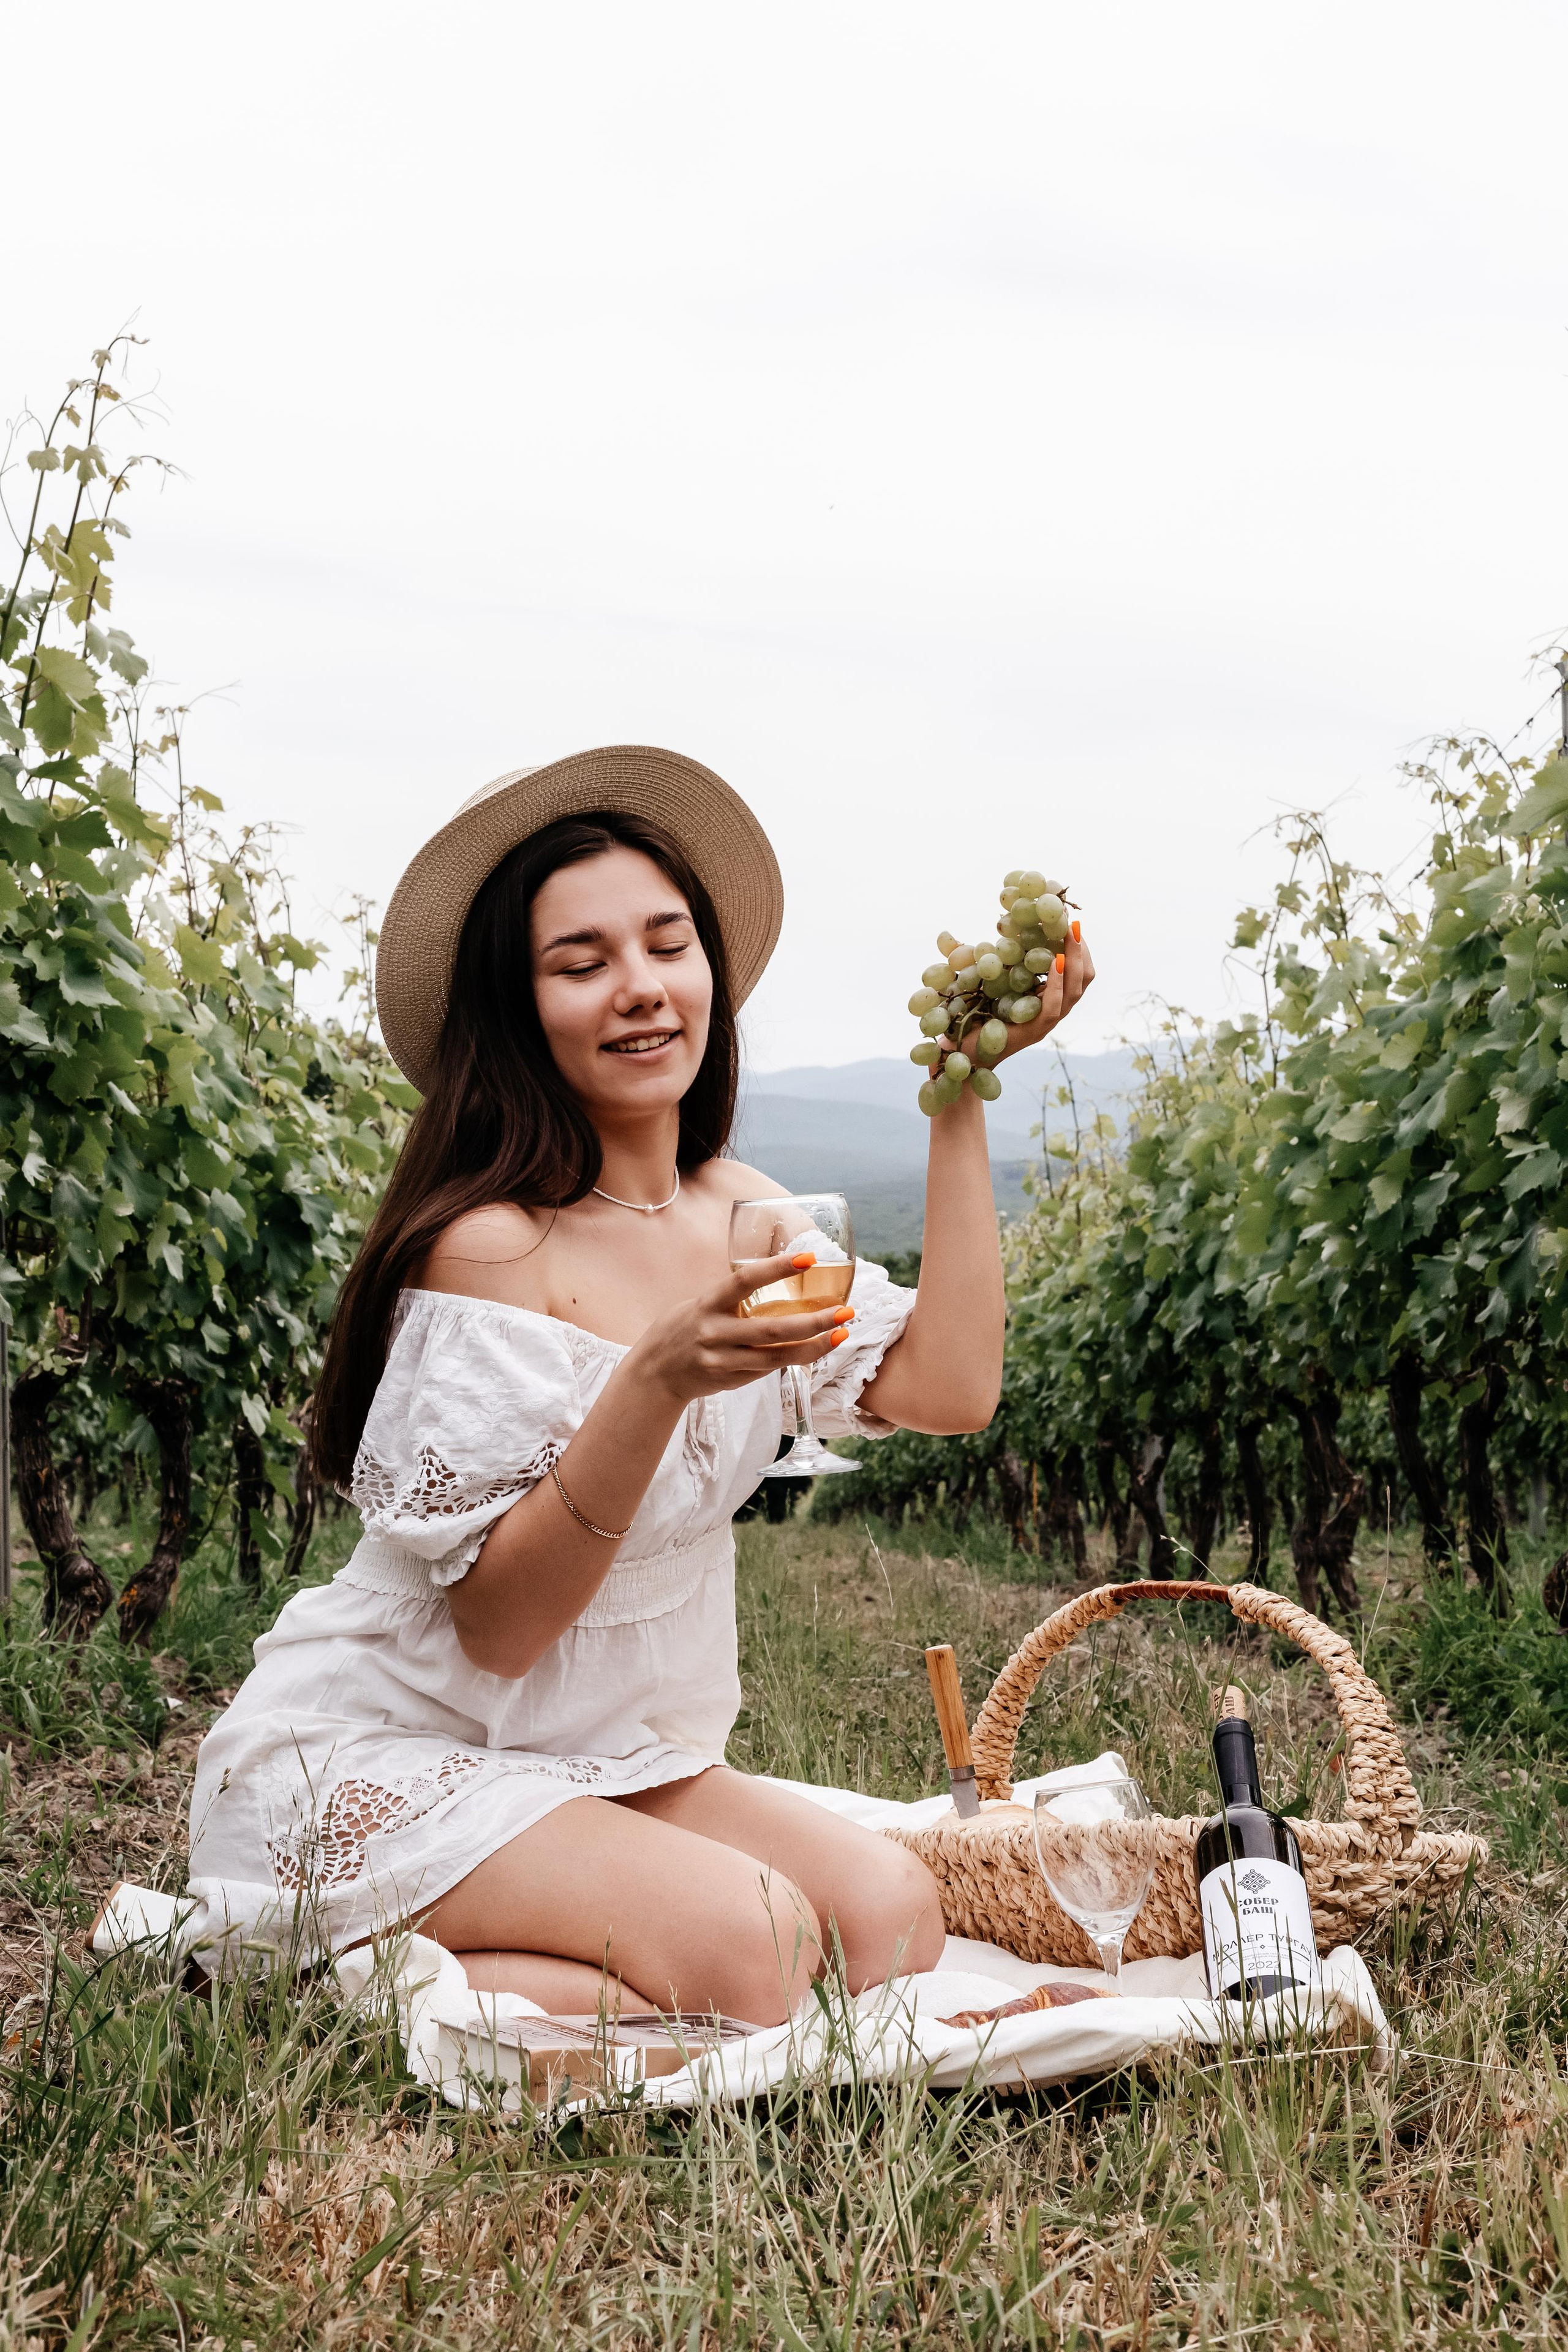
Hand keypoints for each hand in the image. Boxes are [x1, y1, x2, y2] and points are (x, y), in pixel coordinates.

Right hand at [628, 1251, 853, 1407]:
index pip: (744, 1281)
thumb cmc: (680, 1331)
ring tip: (841, 1333)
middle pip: (772, 1329)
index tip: (808, 1258)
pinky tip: (818, 1349)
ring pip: (777, 1357)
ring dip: (814, 1346)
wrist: (653, 1375)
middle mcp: (714, 1334)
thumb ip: (731, 1299)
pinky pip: (769, 1370)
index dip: (777, 1268)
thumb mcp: (698, 1305)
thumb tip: (775, 1280)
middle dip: (813, 1321)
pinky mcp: (731, 1381)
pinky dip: (796, 1359)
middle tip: (845, 1310)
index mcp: (706, 1305)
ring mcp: (723, 1361)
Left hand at [960, 926, 1095, 1067]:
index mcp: (1045, 999)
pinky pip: (1054, 1007)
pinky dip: (1057, 984)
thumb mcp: (988, 982)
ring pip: (1073, 993)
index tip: (1069, 924)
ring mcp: (1045, 1024)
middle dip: (1081, 952)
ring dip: (1074, 962)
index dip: (1077, 950)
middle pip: (1081, 981)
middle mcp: (1051, 1011)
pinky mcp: (1034, 1032)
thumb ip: (998, 961)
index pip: (1074, 974)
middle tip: (1073, 925)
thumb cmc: (972, 1017)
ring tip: (1070, 936)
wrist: (960, 1052)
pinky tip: (1055, 962)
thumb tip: (994, 925)